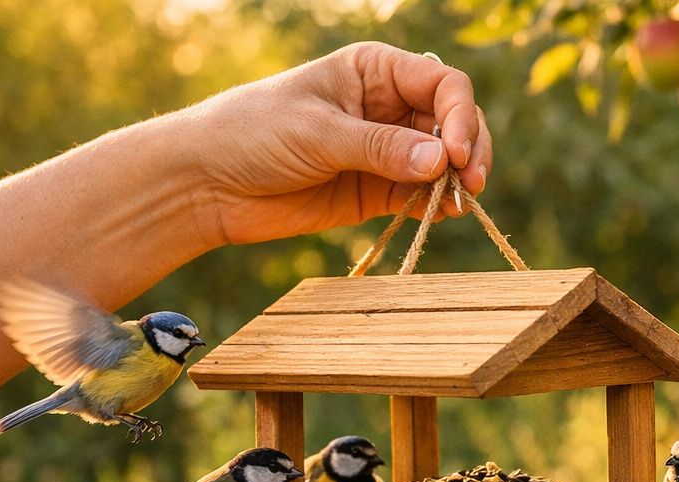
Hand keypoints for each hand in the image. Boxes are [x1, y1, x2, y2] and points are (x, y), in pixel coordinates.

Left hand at [181, 42, 493, 246]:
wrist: (208, 184)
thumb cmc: (253, 134)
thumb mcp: (318, 133)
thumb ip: (380, 147)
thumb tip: (442, 162)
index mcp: (374, 71)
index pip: (442, 84)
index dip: (459, 116)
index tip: (455, 153)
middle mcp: (388, 106)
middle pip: (454, 122)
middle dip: (469, 149)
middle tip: (470, 183)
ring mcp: (386, 151)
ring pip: (445, 161)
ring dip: (459, 180)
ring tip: (459, 200)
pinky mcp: (378, 192)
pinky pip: (423, 196)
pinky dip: (439, 204)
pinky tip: (444, 213)